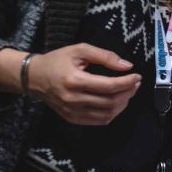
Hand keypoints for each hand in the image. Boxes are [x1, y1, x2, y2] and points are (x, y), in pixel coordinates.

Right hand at [27, 44, 141, 125]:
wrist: (33, 77)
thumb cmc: (57, 61)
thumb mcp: (79, 50)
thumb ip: (104, 56)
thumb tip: (127, 66)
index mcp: (74, 80)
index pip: (109, 86)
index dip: (127, 82)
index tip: (137, 76)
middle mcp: (73, 99)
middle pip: (110, 102)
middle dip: (128, 93)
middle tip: (134, 84)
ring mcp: (72, 111)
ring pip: (107, 114)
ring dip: (122, 104)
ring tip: (127, 92)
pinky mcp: (72, 118)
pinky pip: (98, 121)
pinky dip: (112, 113)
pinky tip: (116, 103)